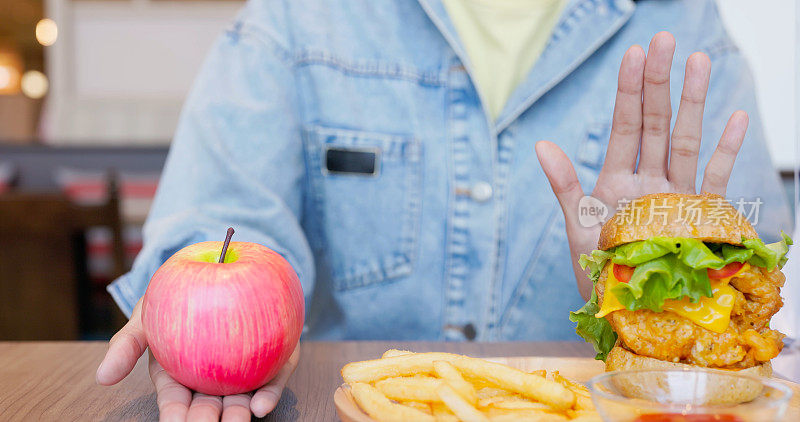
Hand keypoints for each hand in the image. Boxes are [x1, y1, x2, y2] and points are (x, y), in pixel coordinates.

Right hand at [96, 298, 299, 420]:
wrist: (218, 269)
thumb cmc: (172, 300)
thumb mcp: (145, 317)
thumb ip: (126, 345)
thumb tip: (102, 377)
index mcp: (178, 377)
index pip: (176, 402)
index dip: (176, 415)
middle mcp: (211, 379)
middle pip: (210, 406)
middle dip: (210, 420)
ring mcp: (242, 372)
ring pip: (241, 399)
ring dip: (240, 414)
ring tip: (242, 420)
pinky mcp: (271, 360)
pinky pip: (272, 378)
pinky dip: (269, 392)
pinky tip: (264, 403)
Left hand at [535, 32, 747, 298]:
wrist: (630, 316)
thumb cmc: (600, 275)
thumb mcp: (578, 229)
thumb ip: (564, 186)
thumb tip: (540, 144)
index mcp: (616, 182)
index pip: (625, 127)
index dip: (629, 91)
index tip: (635, 53)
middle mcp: (648, 183)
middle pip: (655, 123)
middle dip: (659, 83)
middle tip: (665, 40)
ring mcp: (676, 197)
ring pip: (685, 141)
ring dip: (693, 103)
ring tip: (699, 62)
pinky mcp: (701, 218)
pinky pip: (717, 179)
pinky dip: (726, 151)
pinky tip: (735, 119)